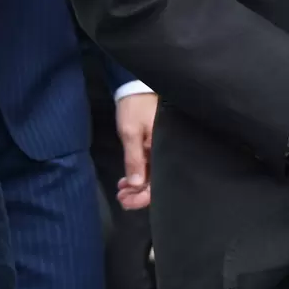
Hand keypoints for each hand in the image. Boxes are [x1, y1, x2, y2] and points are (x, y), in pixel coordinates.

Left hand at [115, 89, 157, 210]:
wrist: (136, 86)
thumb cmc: (135, 107)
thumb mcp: (130, 133)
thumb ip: (134, 159)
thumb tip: (137, 185)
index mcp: (164, 150)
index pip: (159, 183)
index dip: (143, 197)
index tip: (126, 202)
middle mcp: (166, 152)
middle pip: (157, 183)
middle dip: (138, 194)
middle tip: (121, 198)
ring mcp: (161, 150)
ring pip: (153, 176)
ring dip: (137, 186)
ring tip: (122, 191)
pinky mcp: (156, 146)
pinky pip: (150, 167)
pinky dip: (139, 175)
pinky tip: (127, 180)